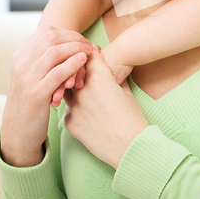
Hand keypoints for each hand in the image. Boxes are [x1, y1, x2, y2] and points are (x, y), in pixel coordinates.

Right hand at [0, 26, 92, 166]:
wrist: (18, 131)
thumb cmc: (32, 100)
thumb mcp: (31, 75)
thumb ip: (42, 58)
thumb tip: (68, 40)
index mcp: (19, 56)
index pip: (46, 32)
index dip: (67, 33)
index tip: (81, 39)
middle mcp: (20, 64)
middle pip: (51, 38)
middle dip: (74, 38)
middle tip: (88, 44)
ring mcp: (27, 79)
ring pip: (55, 52)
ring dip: (76, 48)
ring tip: (88, 51)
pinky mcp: (36, 94)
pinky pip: (58, 72)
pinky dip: (73, 63)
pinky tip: (83, 61)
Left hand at [64, 45, 148, 168]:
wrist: (130, 146)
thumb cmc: (133, 117)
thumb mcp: (125, 91)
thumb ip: (112, 78)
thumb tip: (107, 72)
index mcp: (99, 78)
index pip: (89, 55)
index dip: (91, 52)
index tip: (91, 52)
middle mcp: (83, 90)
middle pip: (74, 70)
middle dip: (78, 68)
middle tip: (83, 69)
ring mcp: (75, 107)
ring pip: (66, 89)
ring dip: (72, 88)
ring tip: (81, 92)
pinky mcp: (71, 124)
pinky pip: (67, 110)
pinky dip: (74, 108)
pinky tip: (84, 113)